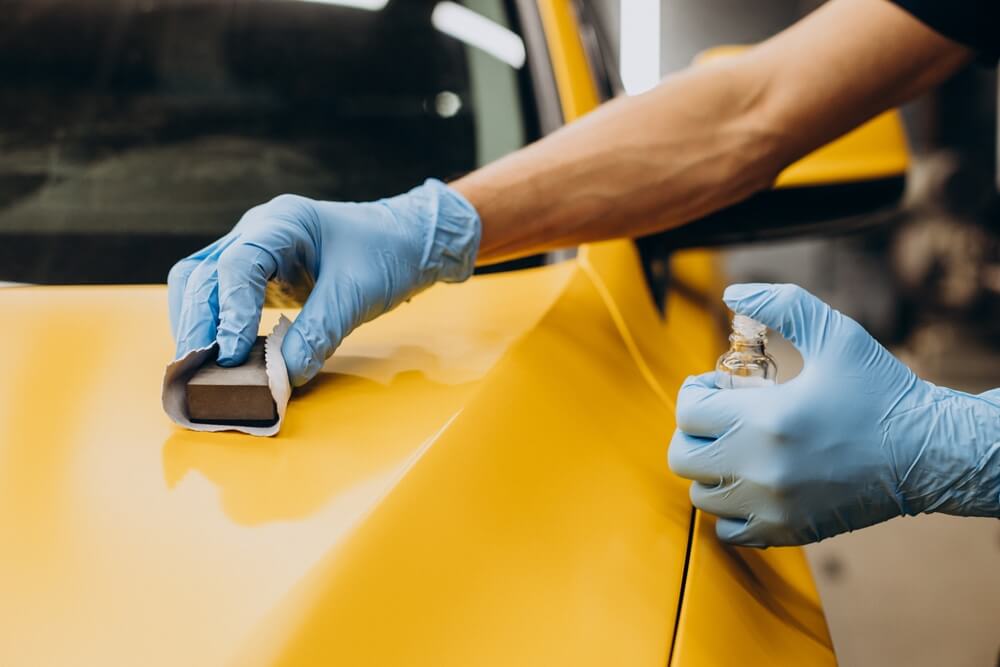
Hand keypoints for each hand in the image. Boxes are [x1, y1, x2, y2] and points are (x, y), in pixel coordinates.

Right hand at [168, 179, 479, 386]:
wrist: (407, 241)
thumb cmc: (387, 255)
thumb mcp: (358, 294)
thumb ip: (318, 333)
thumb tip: (280, 378)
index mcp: (284, 221)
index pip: (238, 264)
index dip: (229, 312)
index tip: (230, 356)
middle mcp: (258, 229)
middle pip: (203, 274)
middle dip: (197, 324)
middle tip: (196, 372)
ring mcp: (252, 248)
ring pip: (201, 283)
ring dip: (196, 325)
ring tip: (198, 371)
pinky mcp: (256, 272)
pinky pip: (218, 295)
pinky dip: (213, 325)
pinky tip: (218, 357)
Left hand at [669, 283, 999, 546]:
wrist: (928, 453)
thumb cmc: (880, 390)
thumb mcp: (836, 333)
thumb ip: (781, 305)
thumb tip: (731, 293)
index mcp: (765, 418)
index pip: (687, 411)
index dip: (696, 392)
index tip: (718, 386)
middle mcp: (761, 468)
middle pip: (682, 455)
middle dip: (694, 430)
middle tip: (722, 417)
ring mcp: (773, 505)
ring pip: (701, 495)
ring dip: (710, 468)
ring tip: (738, 448)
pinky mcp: (788, 530)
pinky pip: (728, 530)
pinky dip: (729, 508)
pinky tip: (751, 483)